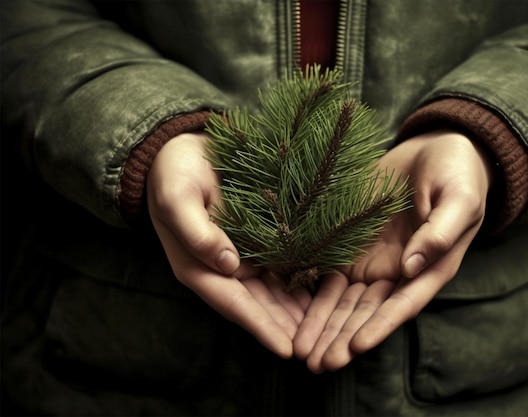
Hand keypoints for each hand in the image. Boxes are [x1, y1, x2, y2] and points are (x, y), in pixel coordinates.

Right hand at [147, 133, 310, 358]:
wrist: (185, 150)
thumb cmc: (174, 174)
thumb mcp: (177, 198)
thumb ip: (197, 232)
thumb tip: (227, 264)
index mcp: (200, 267)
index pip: (234, 304)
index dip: (260, 326)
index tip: (286, 348)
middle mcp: (224, 267)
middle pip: (259, 304)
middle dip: (286, 326)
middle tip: (318, 347)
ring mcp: (243, 254)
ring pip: (274, 289)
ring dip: (297, 309)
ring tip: (327, 326)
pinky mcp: (258, 237)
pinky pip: (281, 263)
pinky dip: (299, 279)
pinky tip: (322, 288)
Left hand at [293, 131, 493, 371]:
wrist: (433, 151)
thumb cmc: (456, 174)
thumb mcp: (458, 198)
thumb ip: (441, 231)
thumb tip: (414, 265)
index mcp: (430, 268)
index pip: (401, 304)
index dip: (379, 327)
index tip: (355, 347)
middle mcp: (398, 271)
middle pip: (366, 311)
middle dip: (341, 337)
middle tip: (315, 362)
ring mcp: (372, 258)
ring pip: (343, 299)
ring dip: (322, 325)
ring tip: (300, 350)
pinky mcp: (350, 242)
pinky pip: (328, 270)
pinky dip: (312, 292)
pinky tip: (291, 310)